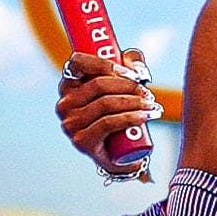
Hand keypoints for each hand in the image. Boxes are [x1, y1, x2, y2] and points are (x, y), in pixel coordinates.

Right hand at [55, 49, 161, 172]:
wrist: (121, 153)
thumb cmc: (120, 113)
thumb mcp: (125, 83)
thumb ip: (130, 63)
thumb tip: (134, 64)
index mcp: (69, 84)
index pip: (77, 62)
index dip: (104, 63)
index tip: (130, 73)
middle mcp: (65, 103)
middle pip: (99, 84)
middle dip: (129, 86)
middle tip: (148, 92)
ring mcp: (71, 123)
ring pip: (106, 103)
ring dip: (135, 102)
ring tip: (152, 105)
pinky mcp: (81, 141)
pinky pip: (108, 122)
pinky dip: (131, 117)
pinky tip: (146, 116)